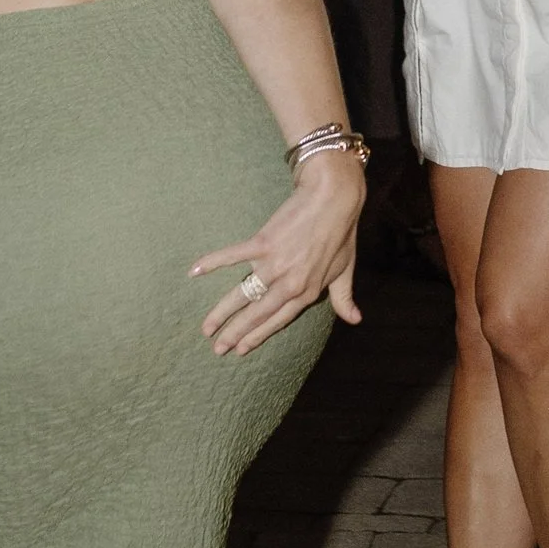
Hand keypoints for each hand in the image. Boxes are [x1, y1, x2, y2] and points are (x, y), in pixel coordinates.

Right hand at [191, 156, 363, 354]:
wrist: (334, 198)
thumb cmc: (341, 233)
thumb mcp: (345, 270)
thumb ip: (343, 298)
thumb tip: (355, 320)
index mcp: (307, 293)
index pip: (277, 321)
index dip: (257, 336)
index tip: (240, 350)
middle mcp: (289, 283)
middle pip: (256, 314)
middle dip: (234, 333)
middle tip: (216, 348)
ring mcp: (274, 264)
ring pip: (242, 294)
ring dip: (222, 312)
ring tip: (206, 328)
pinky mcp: (263, 242)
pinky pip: (233, 256)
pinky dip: (212, 262)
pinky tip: (194, 271)